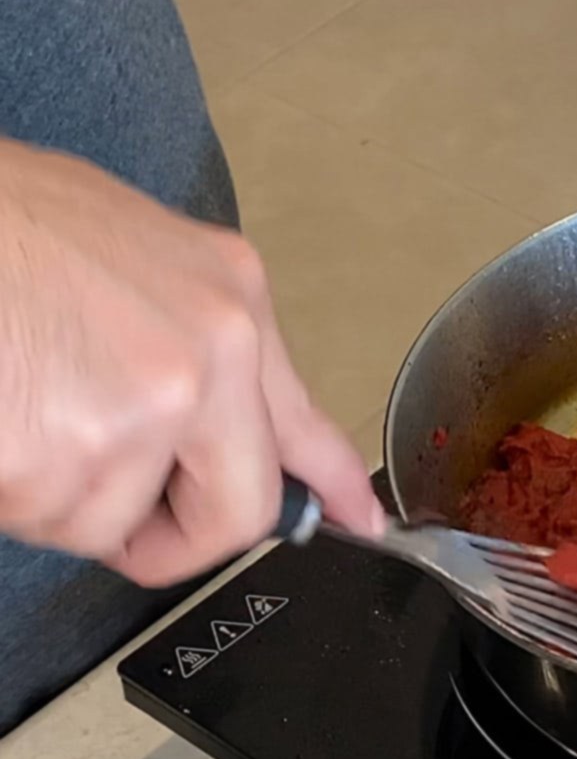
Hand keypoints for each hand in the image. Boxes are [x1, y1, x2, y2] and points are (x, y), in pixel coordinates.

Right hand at [0, 138, 382, 585]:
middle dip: (176, 533)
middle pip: (236, 513)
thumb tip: (217, 416)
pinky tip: (0, 415)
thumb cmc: (11, 225)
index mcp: (230, 306)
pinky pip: (42, 519)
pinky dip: (11, 489)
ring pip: (110, 522)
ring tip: (24, 404)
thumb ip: (198, 339)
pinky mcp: (49, 459)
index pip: (304, 424)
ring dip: (59, 493)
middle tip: (125, 512)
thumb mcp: (143, 253)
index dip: (332, 485)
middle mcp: (201, 364)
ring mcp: (132, 414)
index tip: (359, 519)